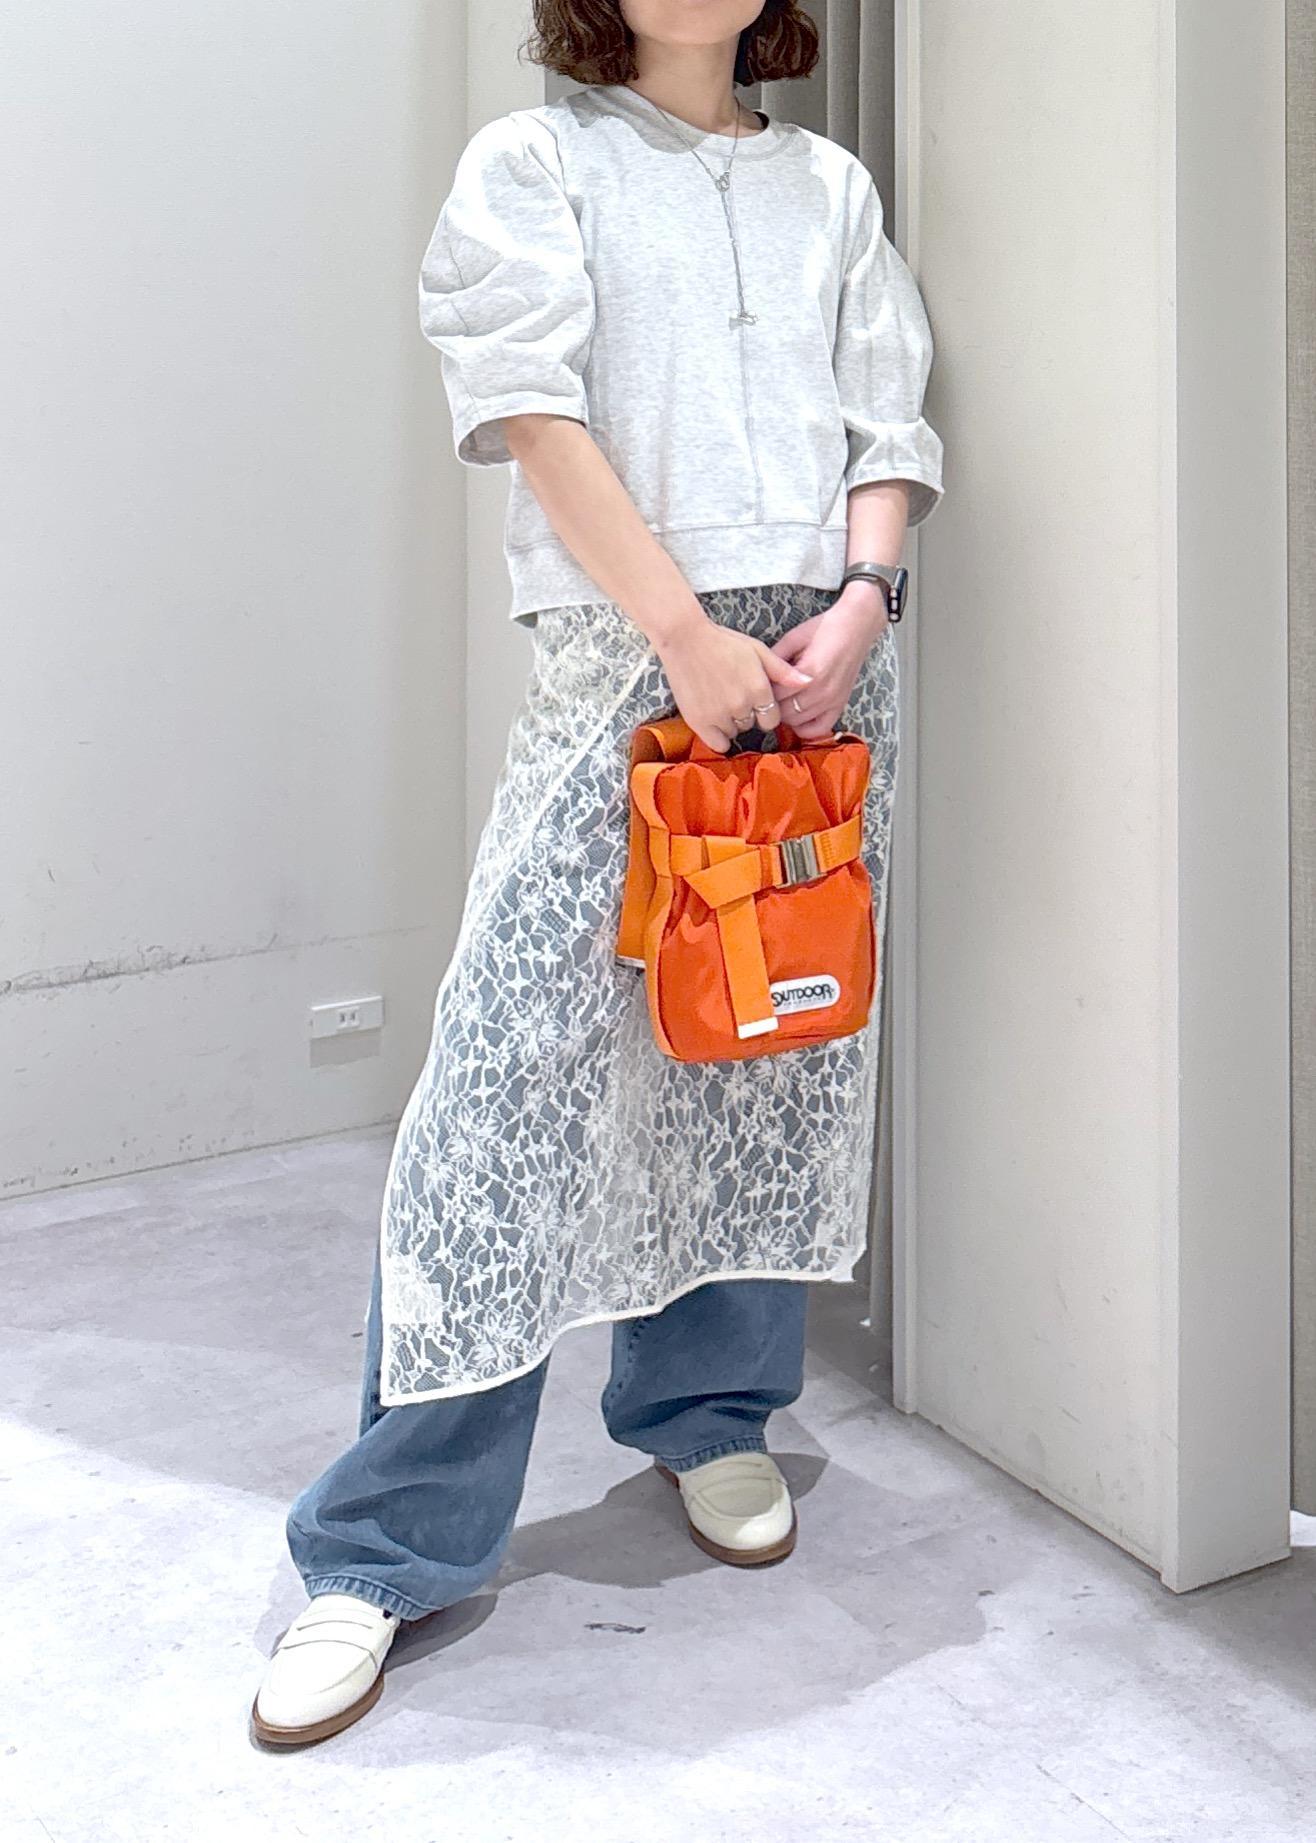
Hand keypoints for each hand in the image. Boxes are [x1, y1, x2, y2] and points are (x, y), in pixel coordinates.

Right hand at [656, 616, 814, 754]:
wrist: (684, 639)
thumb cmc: (722, 642)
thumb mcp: (757, 650)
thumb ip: (782, 670)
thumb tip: (808, 682)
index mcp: (759, 689)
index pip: (772, 718)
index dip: (765, 711)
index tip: (755, 703)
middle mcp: (742, 705)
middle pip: (753, 725)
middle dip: (747, 714)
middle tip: (733, 696)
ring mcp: (719, 715)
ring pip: (735, 732)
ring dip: (731, 723)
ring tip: (719, 702)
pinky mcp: (699, 722)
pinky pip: (718, 743)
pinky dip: (718, 736)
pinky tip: (714, 722)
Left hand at [768, 584, 888, 737]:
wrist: (856, 625)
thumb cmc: (826, 628)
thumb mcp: (793, 638)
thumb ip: (774, 658)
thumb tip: (757, 674)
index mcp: (810, 671)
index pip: (775, 695)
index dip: (764, 691)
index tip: (760, 685)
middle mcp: (822, 690)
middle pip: (784, 712)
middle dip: (773, 705)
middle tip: (768, 693)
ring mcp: (833, 700)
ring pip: (798, 722)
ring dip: (786, 714)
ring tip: (782, 701)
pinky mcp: (840, 704)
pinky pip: (819, 728)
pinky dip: (806, 728)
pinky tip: (798, 716)